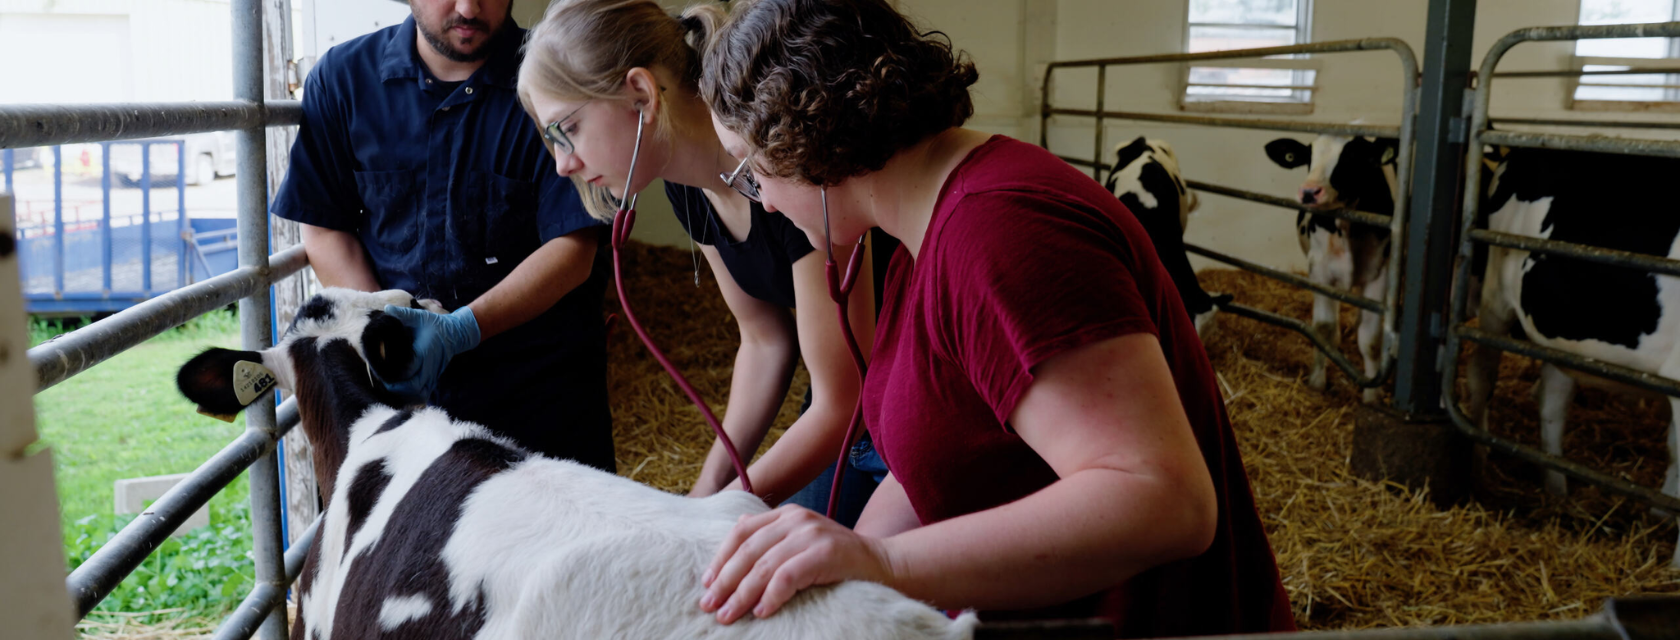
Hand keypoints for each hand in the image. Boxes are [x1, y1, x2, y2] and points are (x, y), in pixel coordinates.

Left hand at [376, 305, 480, 400]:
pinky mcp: (434, 378)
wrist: (456, 333)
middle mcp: (429, 367)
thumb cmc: (435, 324)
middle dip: (395, 387)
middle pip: (411, 387)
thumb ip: (402, 314)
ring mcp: (432, 374)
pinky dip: (412, 396)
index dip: (392, 374)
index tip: (379, 369)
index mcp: (423, 352)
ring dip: (403, 393)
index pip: (407, 370)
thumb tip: (387, 309)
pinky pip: (423, 393)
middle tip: (381, 380)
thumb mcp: (419, 316)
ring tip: (389, 387)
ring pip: (418, 393)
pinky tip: (402, 391)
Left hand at [698, 505, 894, 623]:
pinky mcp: (823, 553)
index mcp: (786, 515)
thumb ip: (773, 542)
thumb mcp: (802, 543)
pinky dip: (771, 596)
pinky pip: (787, 577)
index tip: (707, 582)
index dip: (721, 558)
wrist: (883, 564)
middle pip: (748, 550)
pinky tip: (762, 612)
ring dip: (741, 594)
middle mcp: (796, 519)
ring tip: (729, 615)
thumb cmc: (839, 562)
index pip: (742, 532)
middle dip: (725, 580)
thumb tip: (734, 549)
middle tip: (709, 605)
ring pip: (763, 566)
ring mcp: (810, 534)